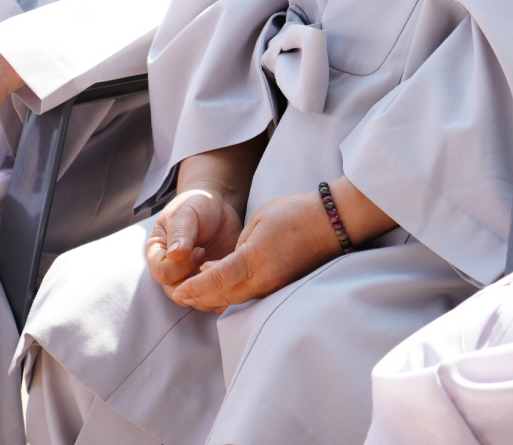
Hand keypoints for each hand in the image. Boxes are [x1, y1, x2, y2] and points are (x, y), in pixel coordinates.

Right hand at [146, 186, 246, 295]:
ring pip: (197, 301)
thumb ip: (180, 232)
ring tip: (225, 270)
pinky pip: (216, 299)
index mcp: (158, 253)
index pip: (162, 273)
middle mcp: (172, 271)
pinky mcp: (212, 282)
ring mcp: (192, 279)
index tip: (198, 250)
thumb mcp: (185, 213)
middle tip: (212, 264)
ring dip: (212, 292)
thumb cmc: (196, 205)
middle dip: (197, 284)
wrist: (218, 206)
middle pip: (177, 294)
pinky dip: (226, 293)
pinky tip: (235, 278)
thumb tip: (176, 255)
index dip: (180, 266)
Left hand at [168, 189, 341, 311]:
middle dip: (201, 297)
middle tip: (181, 294)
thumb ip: (240, 245)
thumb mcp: (259, 219)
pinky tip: (225, 285)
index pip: (217, 280)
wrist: (333, 221)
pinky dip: (234, 293)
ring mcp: (276, 286)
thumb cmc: (296, 213)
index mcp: (255, 259)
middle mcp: (265, 279)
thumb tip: (229, 263)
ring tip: (198, 291)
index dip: (196, 287)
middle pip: (225, 296)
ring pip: (238, 298)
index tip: (179, 291)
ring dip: (217, 296)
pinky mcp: (283, 285)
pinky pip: (252, 294)